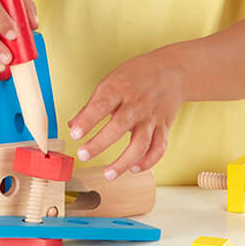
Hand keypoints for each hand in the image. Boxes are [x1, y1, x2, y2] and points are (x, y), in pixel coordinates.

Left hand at [67, 49, 183, 179]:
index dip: (87, 120)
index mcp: (119, 89)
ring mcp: (151, 117)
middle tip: (82, 155)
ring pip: (141, 143)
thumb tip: (72, 126)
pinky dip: (148, 161)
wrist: (172, 71)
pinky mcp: (164, 127)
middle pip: (119, 126)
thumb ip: (92, 105)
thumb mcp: (110, 81)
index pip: (101, 105)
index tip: (74, 134)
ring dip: (124, 161)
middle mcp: (137, 104)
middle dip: (100, 143)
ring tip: (108, 174)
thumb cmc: (136, 76)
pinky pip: (158, 148)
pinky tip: (134, 168)